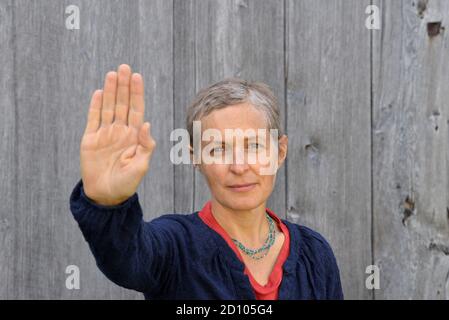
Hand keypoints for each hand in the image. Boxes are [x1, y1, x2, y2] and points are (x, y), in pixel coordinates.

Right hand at [80, 64, 155, 205]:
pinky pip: (93, 119)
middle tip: (124, 67)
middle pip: (123, 104)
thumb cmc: (127, 183)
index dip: (137, 93)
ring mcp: (105, 134)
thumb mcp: (141, 166)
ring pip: (109, 107)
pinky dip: (96, 106)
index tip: (137, 77)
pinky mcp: (91, 139)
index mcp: (134, 136)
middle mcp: (120, 131)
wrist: (106, 196)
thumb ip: (146, 145)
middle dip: (124, 86)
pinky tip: (99, 92)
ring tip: (112, 74)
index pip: (137, 110)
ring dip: (111, 91)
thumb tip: (148, 124)